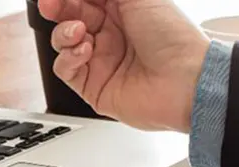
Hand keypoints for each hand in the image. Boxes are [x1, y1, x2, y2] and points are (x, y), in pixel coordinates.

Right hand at [38, 0, 209, 131]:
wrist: (186, 82)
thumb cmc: (174, 38)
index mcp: (122, 11)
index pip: (84, 0)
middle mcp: (110, 36)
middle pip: (69, 17)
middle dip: (58, 9)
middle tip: (52, 6)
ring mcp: (101, 61)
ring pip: (62, 43)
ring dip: (64, 34)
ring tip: (79, 32)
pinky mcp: (94, 87)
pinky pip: (65, 70)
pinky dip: (68, 58)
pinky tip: (84, 52)